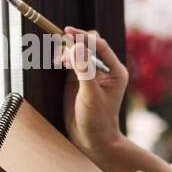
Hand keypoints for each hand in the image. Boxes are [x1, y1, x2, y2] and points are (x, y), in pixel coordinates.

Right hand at [59, 26, 128, 155]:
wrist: (91, 139)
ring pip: (79, 52)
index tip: (69, 32)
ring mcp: (91, 73)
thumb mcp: (90, 94)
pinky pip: (72, 61)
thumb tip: (75, 47)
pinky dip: (63, 58)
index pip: (100, 46)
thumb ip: (83, 70)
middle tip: (61, 42)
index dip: (84, 37)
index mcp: (115, 71)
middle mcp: (105, 70)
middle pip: (90, 45)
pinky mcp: (78, 79)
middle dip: (75, 42)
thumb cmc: (97, 119)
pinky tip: (56, 61)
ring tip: (57, 59)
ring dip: (67, 50)